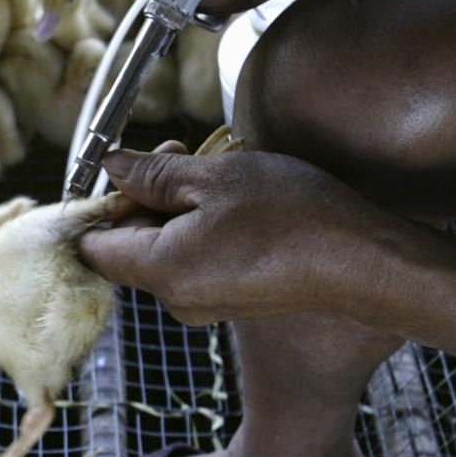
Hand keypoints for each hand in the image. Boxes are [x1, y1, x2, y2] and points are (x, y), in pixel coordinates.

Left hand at [77, 144, 393, 325]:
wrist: (363, 263)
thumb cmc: (293, 218)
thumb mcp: (214, 177)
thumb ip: (152, 174)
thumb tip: (111, 168)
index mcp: (158, 270)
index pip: (92, 247)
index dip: (101, 204)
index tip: (130, 171)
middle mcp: (173, 297)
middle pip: (126, 245)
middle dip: (143, 195)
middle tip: (175, 153)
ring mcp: (202, 303)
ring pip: (161, 248)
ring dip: (175, 205)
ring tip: (211, 171)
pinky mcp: (228, 300)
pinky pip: (193, 259)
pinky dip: (199, 226)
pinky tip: (231, 201)